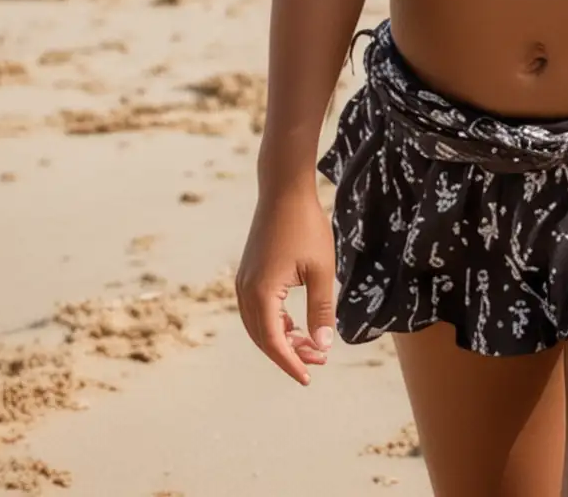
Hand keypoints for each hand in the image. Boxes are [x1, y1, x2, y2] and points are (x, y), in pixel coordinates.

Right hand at [236, 181, 337, 386]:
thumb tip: (323, 346)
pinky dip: (275, 323)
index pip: (274, 343)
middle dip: (290, 353)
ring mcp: (244, 281)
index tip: (309, 378)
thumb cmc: (306, 226)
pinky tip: (296, 326)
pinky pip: (257, 310)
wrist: (284, 190)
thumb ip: (321, 310)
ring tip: (312, 345)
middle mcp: (246, 291)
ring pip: (259, 326)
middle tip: (319, 360)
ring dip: (282, 339)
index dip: (291, 364)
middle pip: (264, 337)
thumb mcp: (321, 270)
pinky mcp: (248, 273)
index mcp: (262, 293)